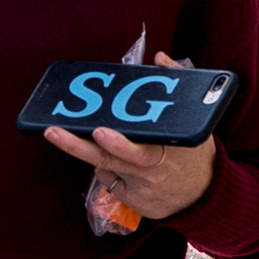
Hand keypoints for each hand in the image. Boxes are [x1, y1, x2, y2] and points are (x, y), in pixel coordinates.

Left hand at [42, 53, 215, 221]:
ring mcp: (141, 188)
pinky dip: (106, 167)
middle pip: (111, 159)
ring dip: (84, 150)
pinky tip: (110, 157)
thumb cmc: (194, 153)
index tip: (100, 131)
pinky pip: (110, 180)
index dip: (120, 143)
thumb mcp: (196, 120)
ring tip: (58, 133)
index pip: (142, 148)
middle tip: (54, 131)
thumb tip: (159, 57)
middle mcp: (152, 171)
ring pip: (105, 167)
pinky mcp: (133, 200)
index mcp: (169, 149)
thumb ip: (178, 84)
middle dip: (79, 145)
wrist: (204, 195)